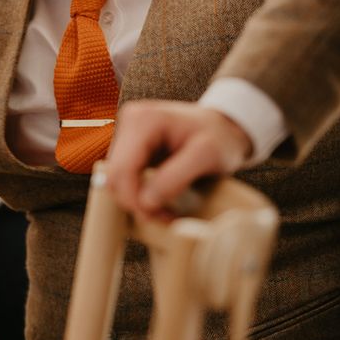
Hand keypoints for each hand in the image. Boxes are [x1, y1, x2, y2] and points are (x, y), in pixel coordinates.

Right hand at [106, 100, 252, 217]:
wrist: (225, 127)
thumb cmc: (220, 137)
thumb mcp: (206, 156)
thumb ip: (175, 178)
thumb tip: (144, 203)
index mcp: (143, 120)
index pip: (121, 170)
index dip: (135, 200)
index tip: (162, 218)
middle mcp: (129, 122)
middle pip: (114, 177)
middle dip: (137, 203)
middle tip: (167, 219)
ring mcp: (128, 133)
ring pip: (117, 180)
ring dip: (138, 201)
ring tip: (167, 212)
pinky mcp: (130, 146)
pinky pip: (125, 178)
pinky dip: (140, 194)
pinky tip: (161, 201)